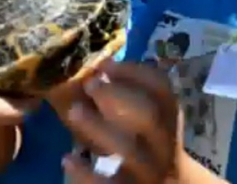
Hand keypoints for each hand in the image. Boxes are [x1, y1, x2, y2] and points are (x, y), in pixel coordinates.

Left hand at [60, 60, 181, 183]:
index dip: (134, 72)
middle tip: (89, 84)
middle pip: (149, 115)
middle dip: (118, 95)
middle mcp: (164, 142)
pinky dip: (86, 173)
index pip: (162, 88)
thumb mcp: (145, 119)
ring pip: (128, 150)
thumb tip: (96, 68)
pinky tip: (67, 158)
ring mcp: (151, 170)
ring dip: (98, 127)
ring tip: (74, 111)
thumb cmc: (146, 143)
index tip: (105, 64)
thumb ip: (127, 96)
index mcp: (169, 118)